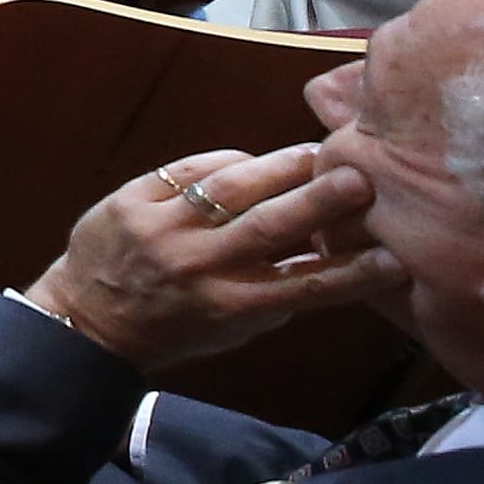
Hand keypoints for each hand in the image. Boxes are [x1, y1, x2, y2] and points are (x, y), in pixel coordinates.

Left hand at [25, 138, 395, 365]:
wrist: (87, 319)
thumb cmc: (175, 327)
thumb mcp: (235, 328)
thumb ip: (282, 295)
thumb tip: (341, 260)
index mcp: (229, 307)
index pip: (305, 285)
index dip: (354, 271)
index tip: (396, 255)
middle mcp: (197, 266)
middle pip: (271, 225)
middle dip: (321, 200)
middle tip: (362, 177)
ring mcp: (161, 230)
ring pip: (232, 187)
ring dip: (282, 166)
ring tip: (318, 154)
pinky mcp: (131, 200)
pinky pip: (191, 169)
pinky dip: (229, 162)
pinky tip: (256, 160)